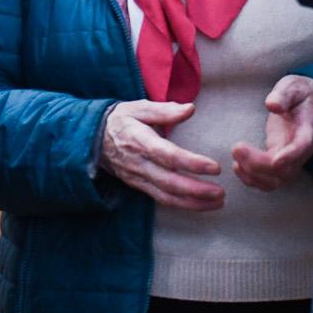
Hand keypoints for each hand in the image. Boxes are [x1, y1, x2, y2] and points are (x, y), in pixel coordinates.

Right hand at [101, 100, 224, 210]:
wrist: (92, 138)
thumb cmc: (121, 120)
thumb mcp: (139, 107)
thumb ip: (165, 110)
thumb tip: (190, 108)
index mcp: (140, 140)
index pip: (168, 155)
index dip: (191, 163)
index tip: (214, 167)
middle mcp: (138, 163)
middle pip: (169, 181)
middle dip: (196, 190)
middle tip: (221, 192)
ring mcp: (137, 177)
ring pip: (166, 196)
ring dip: (192, 202)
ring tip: (217, 202)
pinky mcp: (138, 186)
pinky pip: (160, 199)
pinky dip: (181, 205)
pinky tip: (200, 205)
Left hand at [231, 75, 312, 190]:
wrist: (306, 103)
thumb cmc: (299, 93)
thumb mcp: (293, 86)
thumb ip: (283, 95)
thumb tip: (272, 105)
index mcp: (308, 129)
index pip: (303, 147)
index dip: (290, 156)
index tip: (275, 161)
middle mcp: (302, 150)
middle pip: (285, 170)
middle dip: (259, 164)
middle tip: (237, 148)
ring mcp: (291, 160)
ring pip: (276, 180)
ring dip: (254, 175)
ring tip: (236, 160)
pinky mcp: (279, 163)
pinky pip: (268, 181)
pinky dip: (252, 179)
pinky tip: (238, 166)